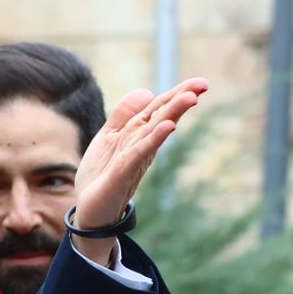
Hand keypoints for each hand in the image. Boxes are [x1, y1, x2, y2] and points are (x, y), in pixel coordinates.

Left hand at [71, 77, 208, 260]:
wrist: (88, 211)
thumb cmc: (102, 174)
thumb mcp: (110, 136)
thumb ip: (124, 114)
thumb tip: (148, 91)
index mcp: (138, 135)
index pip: (159, 109)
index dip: (177, 94)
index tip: (201, 82)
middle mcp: (140, 146)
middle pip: (162, 118)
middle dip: (180, 100)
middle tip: (204, 86)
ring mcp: (133, 160)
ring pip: (154, 132)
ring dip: (172, 114)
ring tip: (191, 98)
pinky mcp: (122, 174)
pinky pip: (138, 153)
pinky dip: (153, 139)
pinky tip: (168, 127)